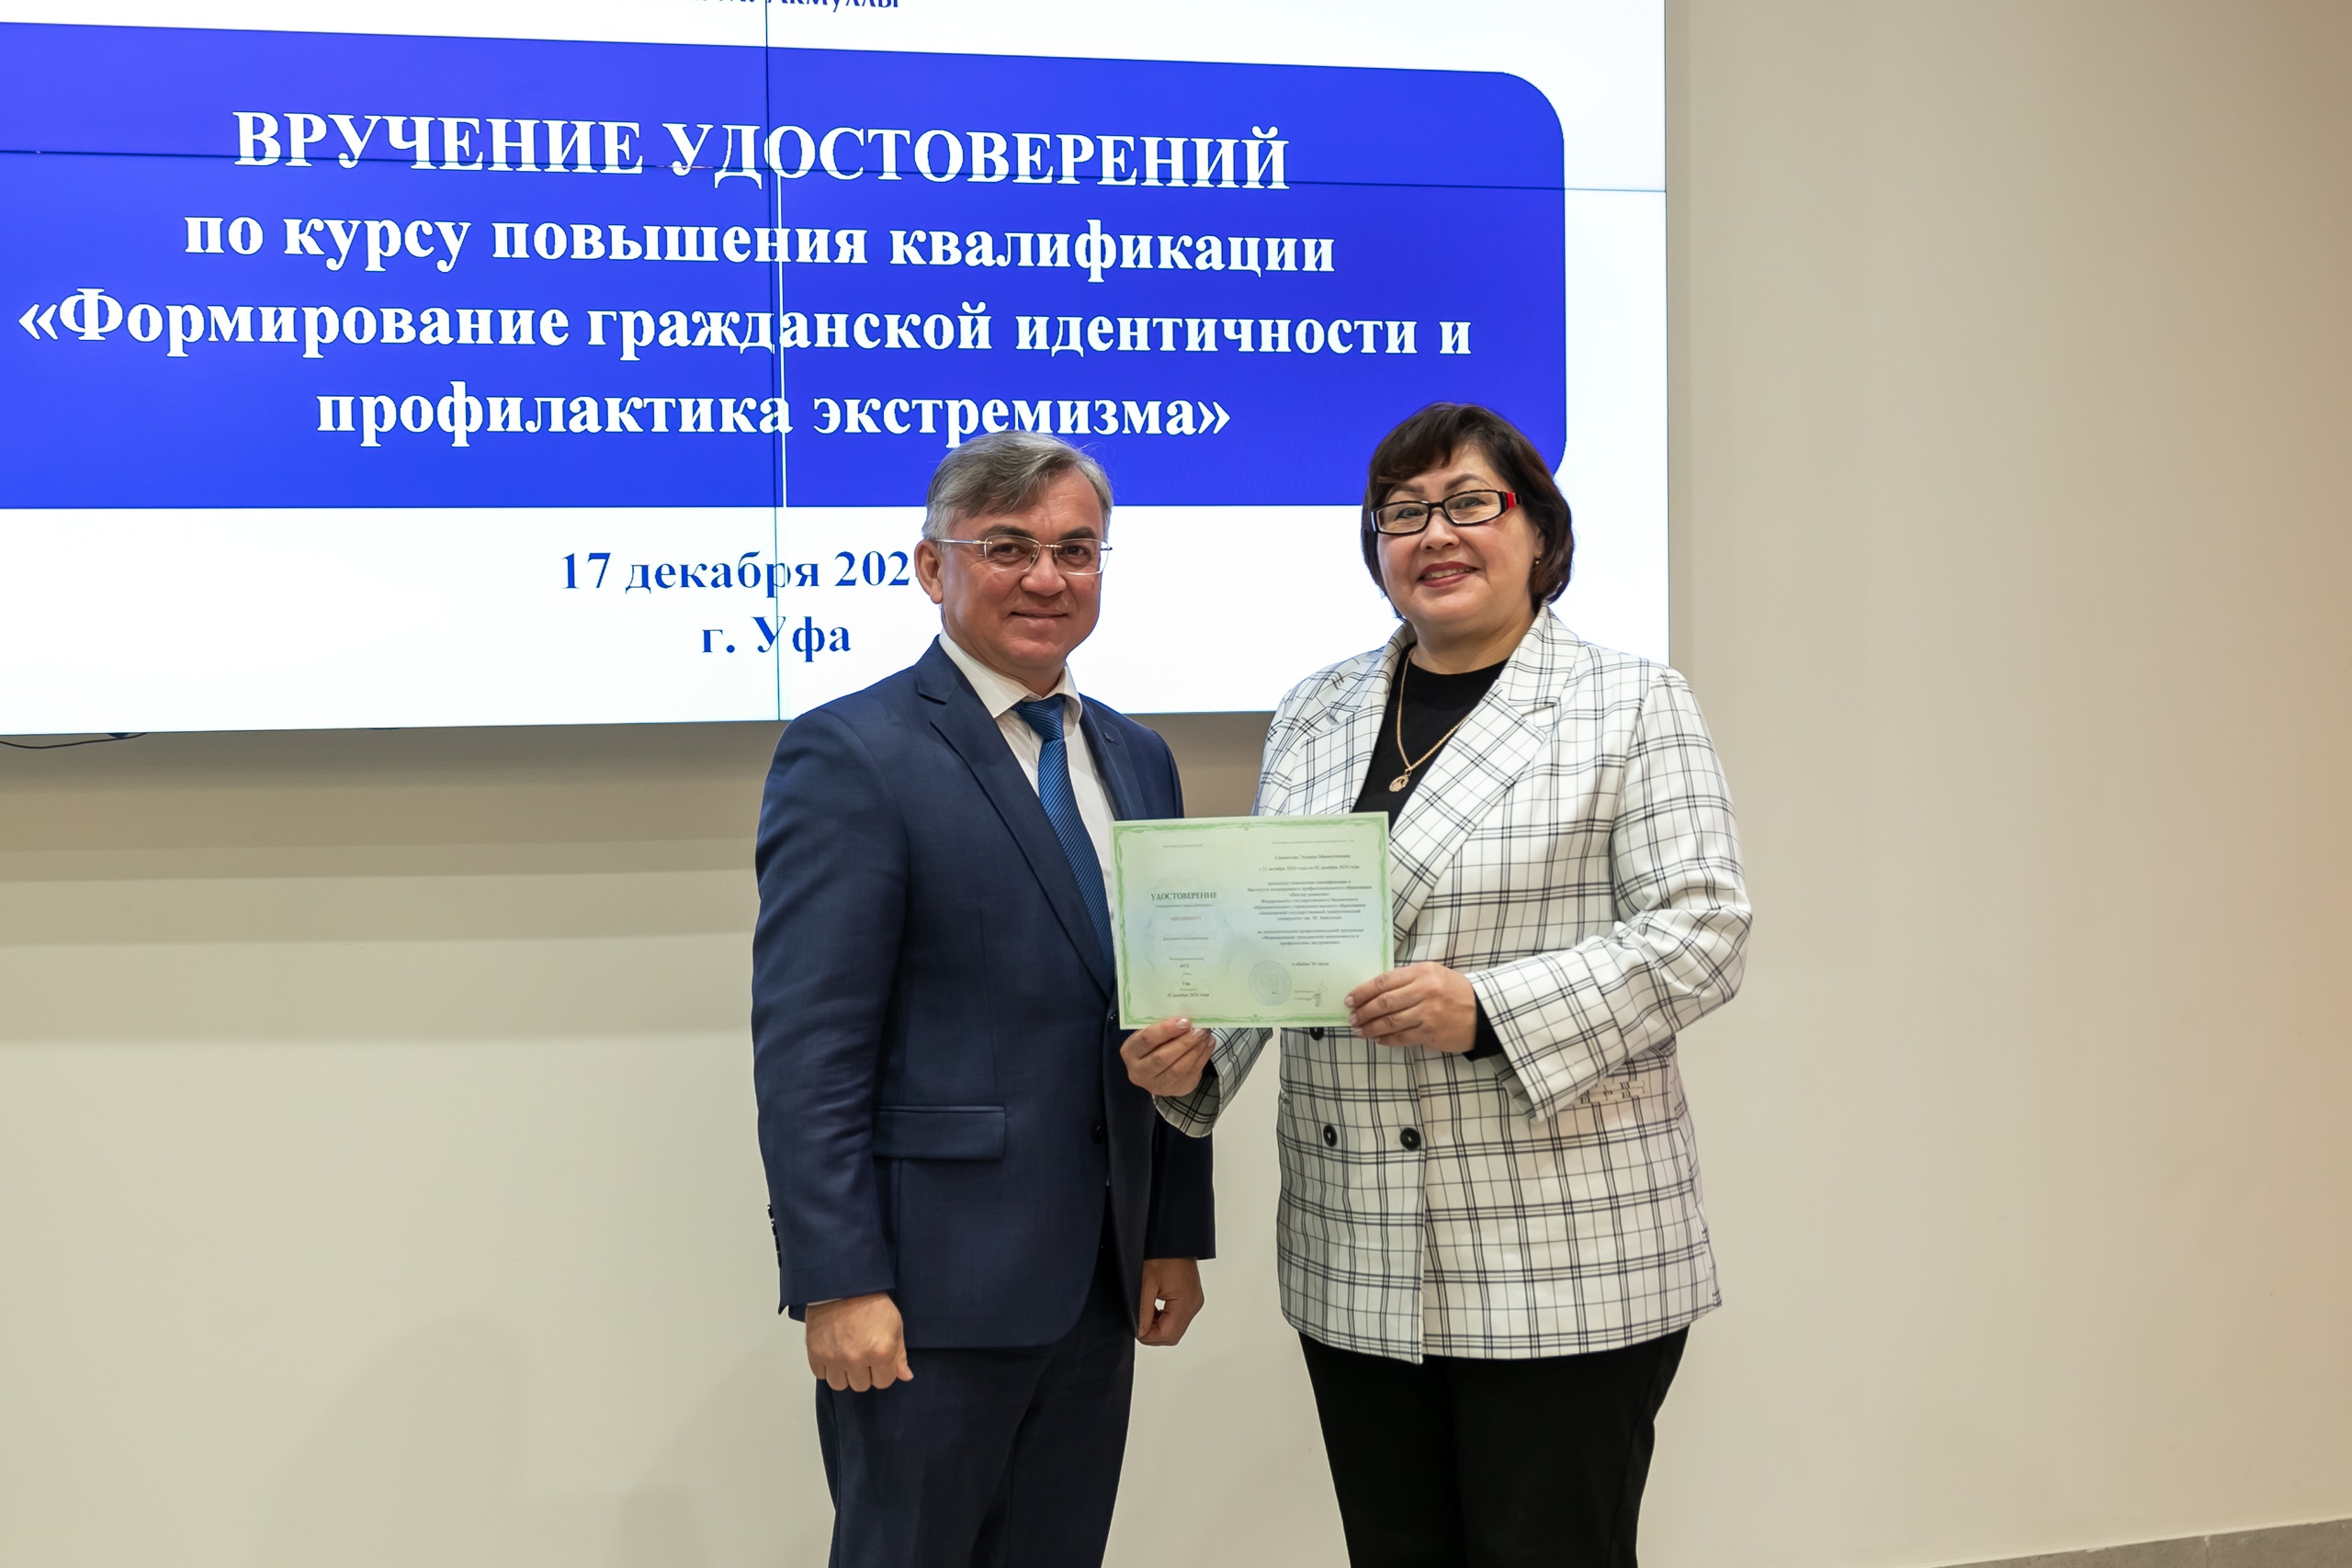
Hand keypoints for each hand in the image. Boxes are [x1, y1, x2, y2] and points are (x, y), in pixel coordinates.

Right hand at [804, 1292, 912, 1391]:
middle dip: (864, 1373)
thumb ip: (899, 1354)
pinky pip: (820, 1375)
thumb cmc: (870, 1300)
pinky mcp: (815, 1353)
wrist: (843, 1284)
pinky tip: (832, 1352)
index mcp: (880, 1353)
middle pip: (861, 1385)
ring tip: (846, 1356)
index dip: (883, 1371)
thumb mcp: (895, 1324)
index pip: (884, 1382)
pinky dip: (826, 1367)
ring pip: (840, 1385)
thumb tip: (905, 1376)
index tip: (879, 1360)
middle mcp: (856, 1359)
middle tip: (862, 1354)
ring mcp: (834, 1358)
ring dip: (844, 1374)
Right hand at [1121, 1016, 1213, 1096]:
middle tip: (1199, 1029)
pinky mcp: (1174, 1090)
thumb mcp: (1149, 1033)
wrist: (1155, 1069)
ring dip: (1195, 1050)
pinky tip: (1208, 1044)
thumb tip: (1185, 1017)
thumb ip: (1161, 1026)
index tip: (1185, 1021)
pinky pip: (1190, 1073)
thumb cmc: (1153, 1044)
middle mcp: (1139, 1071)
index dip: (1166, 1030)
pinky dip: (1202, 1057)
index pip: (1147, 1040)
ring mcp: (1156, 1084)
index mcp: (1130, 1051)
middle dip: (1184, 1042)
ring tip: (1205, 1035)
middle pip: (1162, 1058)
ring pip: (1178, 1069)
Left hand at [1137, 1257, 1204, 1345]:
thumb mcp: (1146, 1282)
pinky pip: (1179, 1318)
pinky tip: (1153, 1309)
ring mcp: (1194, 1301)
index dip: (1148, 1337)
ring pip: (1176, 1328)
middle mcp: (1194, 1304)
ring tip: (1144, 1314)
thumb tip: (1140, 1332)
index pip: (1167, 1334)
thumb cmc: (1162, 1255)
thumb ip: (1143, 1310)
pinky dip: (1165, 1319)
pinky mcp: (1192, 1298)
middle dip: (1153, 1334)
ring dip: (1159, 1327)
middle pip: (1173, 1335)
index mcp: (1185, 1302)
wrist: (1174, 1239)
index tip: (1134, 1330)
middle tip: (1137, 1324)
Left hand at [1346, 963, 1478, 1053]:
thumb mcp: (1433, 974)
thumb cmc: (1455, 991)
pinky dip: (1386, 1039)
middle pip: (1384, 1002)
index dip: (1363, 991)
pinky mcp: (1431, 1032)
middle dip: (1363, 1011)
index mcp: (1422, 972)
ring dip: (1370, 1028)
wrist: (1483, 1012)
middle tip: (1352, 1018)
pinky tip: (1377, 1039)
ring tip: (1359, 1031)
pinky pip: (1402, 1037)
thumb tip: (1375, 992)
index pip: (1384, 981)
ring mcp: (1428, 1013)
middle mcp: (1424, 991)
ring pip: (1390, 1022)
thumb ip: (1407, 979)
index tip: (1350, 999)